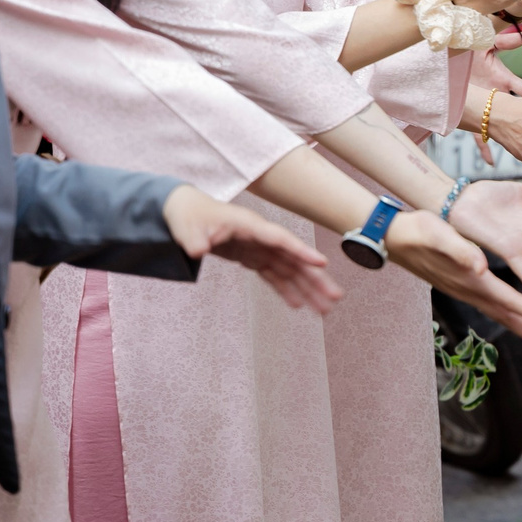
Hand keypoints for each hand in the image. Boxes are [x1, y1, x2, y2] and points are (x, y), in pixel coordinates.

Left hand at [161, 186, 344, 313]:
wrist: (186, 212)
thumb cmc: (189, 217)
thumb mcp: (187, 228)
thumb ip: (194, 240)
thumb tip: (197, 251)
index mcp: (250, 226)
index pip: (281, 239)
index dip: (301, 251)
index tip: (321, 264)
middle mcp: (261, 238)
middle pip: (294, 259)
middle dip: (315, 278)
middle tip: (335, 297)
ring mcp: (259, 249)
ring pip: (289, 271)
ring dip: (308, 289)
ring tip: (325, 309)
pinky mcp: (253, 258)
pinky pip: (274, 276)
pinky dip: (286, 290)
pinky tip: (299, 305)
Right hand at [381, 209, 521, 355]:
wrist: (392, 238)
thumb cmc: (417, 231)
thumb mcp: (439, 233)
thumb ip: (461, 250)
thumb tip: (480, 267)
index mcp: (469, 278)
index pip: (504, 299)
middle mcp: (468, 290)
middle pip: (504, 316)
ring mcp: (463, 291)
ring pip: (498, 314)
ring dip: (520, 329)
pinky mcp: (461, 287)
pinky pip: (490, 307)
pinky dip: (507, 316)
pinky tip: (515, 319)